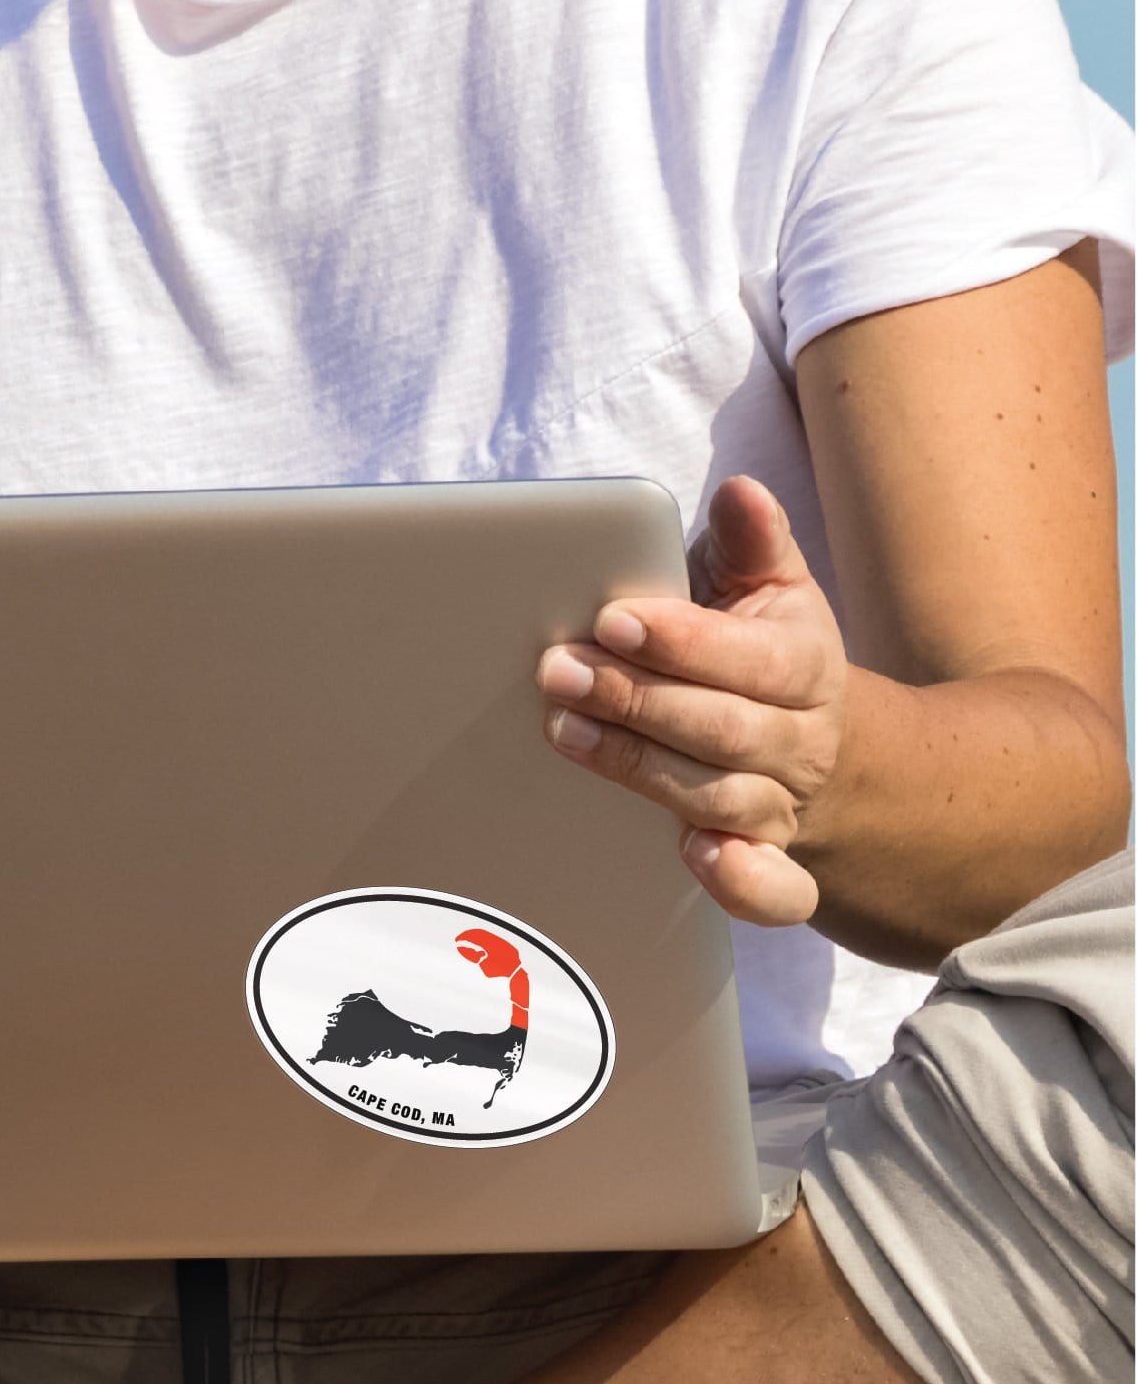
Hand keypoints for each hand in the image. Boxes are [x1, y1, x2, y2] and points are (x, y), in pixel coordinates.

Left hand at [535, 477, 847, 926]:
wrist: (827, 757)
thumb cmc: (766, 659)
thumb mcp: (770, 592)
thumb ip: (752, 544)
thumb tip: (740, 492)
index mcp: (805, 667)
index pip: (750, 658)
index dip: (682, 640)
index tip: (615, 618)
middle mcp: (797, 742)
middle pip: (721, 728)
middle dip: (636, 698)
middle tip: (557, 668)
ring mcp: (780, 807)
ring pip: (719, 797)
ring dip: (640, 768)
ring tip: (565, 732)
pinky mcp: (766, 861)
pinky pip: (774, 891)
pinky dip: (742, 881)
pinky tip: (695, 856)